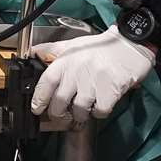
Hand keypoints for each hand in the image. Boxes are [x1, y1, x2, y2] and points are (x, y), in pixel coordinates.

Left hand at [30, 26, 154, 123]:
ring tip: (82, 110)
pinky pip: (100, 111)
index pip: (46, 82)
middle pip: (60, 101)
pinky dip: (98, 112)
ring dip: (79, 114)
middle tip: (60, 115)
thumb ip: (50, 49)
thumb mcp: (71, 45)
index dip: (39, 98)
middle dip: (57, 113)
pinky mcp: (110, 91)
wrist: (129, 45)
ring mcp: (94, 82)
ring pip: (79, 110)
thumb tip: (31, 53)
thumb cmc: (100, 47)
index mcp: (66, 61)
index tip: (36, 108)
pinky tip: (99, 105)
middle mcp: (77, 72)